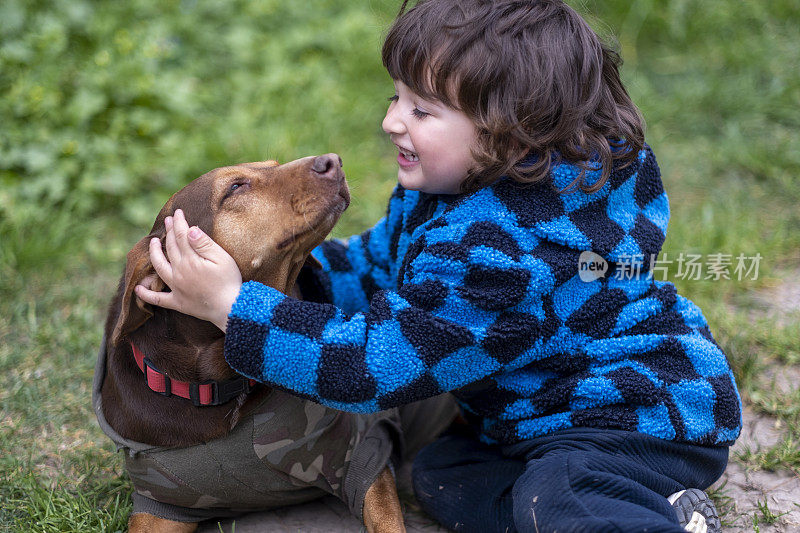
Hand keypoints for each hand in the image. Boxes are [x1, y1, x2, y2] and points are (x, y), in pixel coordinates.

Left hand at [134, 209, 241, 331]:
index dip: (179, 223)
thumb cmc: (229, 282)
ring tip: (152, 243)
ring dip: (154, 254)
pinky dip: (146, 294)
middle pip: (170, 248)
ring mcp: (176, 288)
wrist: (230, 308)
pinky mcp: (178, 302)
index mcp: (190, 260)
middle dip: (169, 232)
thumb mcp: (222, 259)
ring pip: (159, 268)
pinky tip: (138, 289)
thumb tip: (189, 230)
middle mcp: (179, 272)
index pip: (181, 236)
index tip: (177, 212)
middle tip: (168, 220)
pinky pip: (157, 299)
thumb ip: (203, 244)